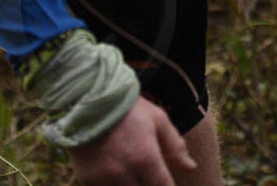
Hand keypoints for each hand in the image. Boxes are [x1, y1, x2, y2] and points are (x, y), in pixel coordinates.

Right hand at [67, 96, 195, 185]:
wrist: (86, 99)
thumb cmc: (127, 108)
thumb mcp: (157, 119)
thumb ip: (176, 145)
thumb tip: (191, 167)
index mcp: (145, 158)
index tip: (164, 180)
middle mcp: (124, 172)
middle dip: (148, 182)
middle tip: (144, 166)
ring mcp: (103, 178)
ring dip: (130, 183)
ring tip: (129, 163)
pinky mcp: (86, 179)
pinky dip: (112, 183)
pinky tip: (112, 166)